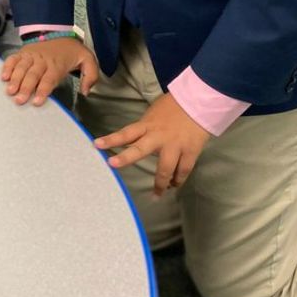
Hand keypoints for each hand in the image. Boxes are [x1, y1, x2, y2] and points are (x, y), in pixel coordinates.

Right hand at [0, 37, 99, 105]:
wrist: (60, 33)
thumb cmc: (72, 52)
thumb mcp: (88, 61)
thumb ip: (90, 76)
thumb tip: (85, 91)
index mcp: (58, 64)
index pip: (49, 79)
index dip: (43, 90)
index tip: (37, 101)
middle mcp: (43, 60)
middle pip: (33, 75)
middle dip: (26, 88)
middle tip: (19, 100)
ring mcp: (31, 55)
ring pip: (22, 67)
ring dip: (15, 79)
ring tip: (10, 91)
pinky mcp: (23, 52)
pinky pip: (13, 58)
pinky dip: (7, 66)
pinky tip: (3, 77)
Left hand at [94, 93, 210, 195]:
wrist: (200, 101)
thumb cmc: (175, 106)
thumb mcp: (155, 113)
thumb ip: (146, 126)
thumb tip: (138, 137)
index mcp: (148, 125)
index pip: (126, 133)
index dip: (111, 139)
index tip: (96, 145)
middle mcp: (158, 136)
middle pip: (139, 149)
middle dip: (125, 158)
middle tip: (112, 165)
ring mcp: (175, 145)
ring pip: (165, 169)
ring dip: (161, 184)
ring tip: (157, 195)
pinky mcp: (190, 151)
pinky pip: (183, 170)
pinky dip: (178, 179)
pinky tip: (175, 184)